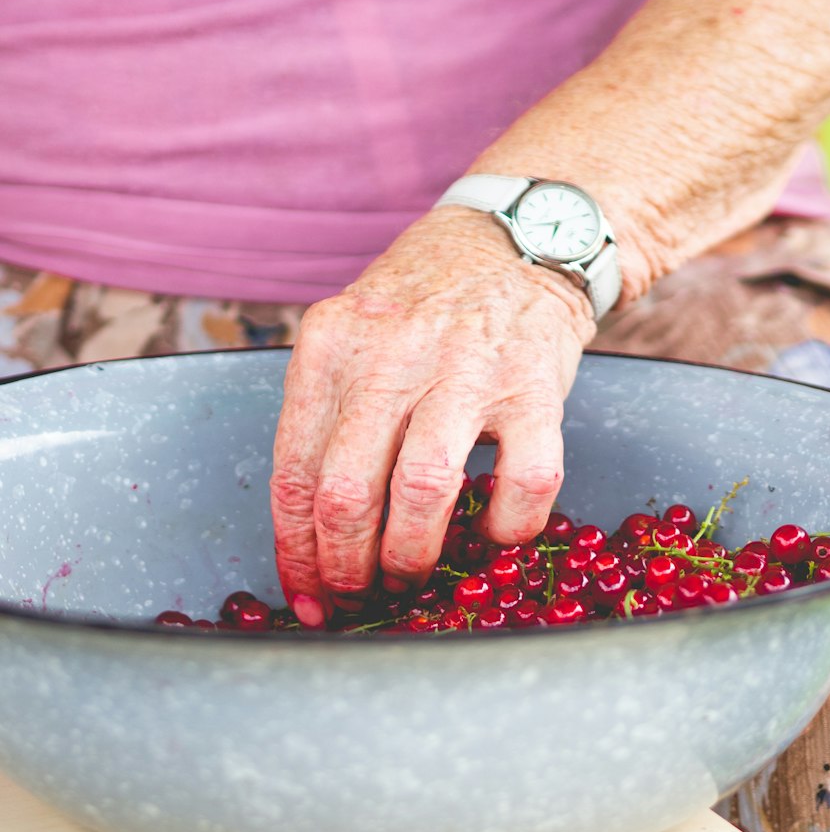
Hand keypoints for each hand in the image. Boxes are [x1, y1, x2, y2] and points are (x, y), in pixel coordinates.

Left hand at [270, 206, 594, 617]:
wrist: (517, 235)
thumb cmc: (427, 300)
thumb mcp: (355, 333)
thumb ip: (330, 410)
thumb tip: (312, 528)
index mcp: (331, 345)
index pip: (293, 471)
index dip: (295, 552)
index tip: (305, 595)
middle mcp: (391, 353)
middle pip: (346, 492)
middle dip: (346, 568)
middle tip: (357, 596)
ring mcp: (466, 368)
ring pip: (423, 491)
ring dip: (412, 558)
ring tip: (411, 577)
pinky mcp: (534, 384)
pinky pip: (522, 482)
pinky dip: (506, 529)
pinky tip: (494, 534)